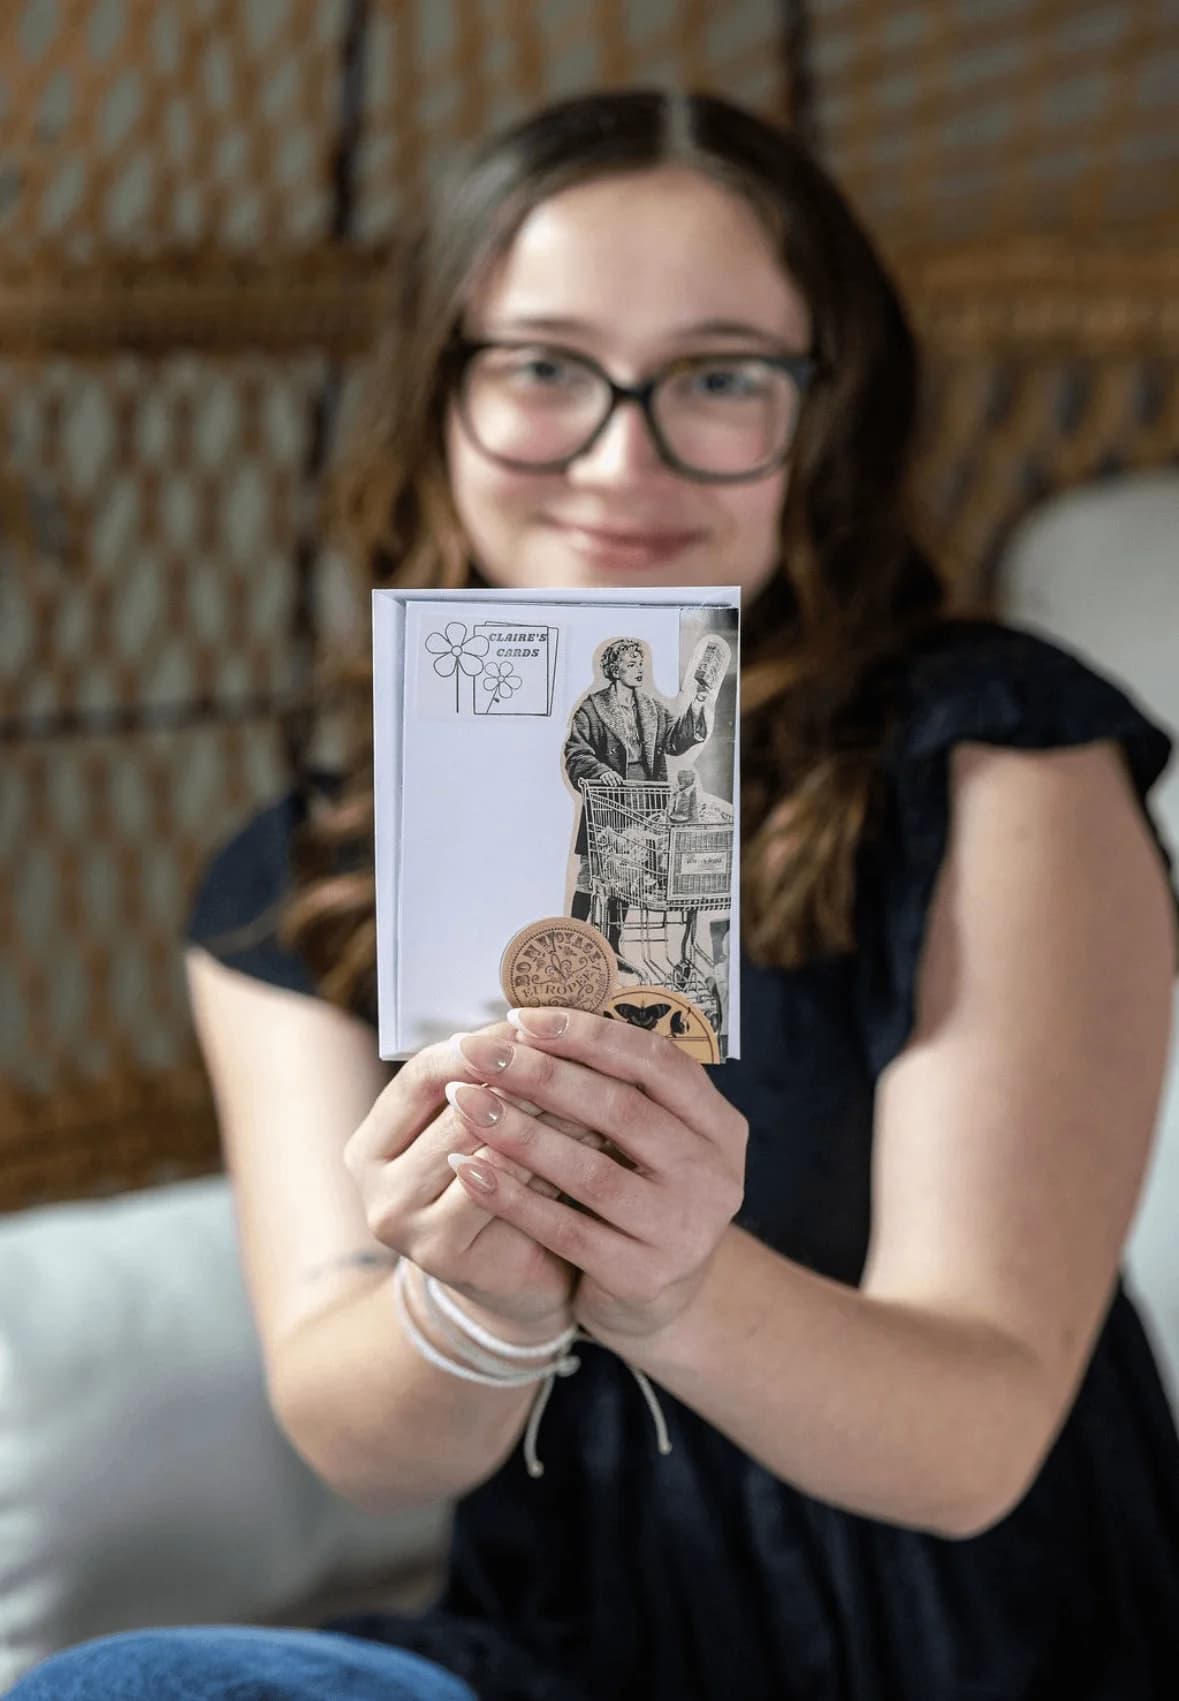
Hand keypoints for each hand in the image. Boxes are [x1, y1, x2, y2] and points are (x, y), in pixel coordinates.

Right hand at [343, 1022, 600, 1337]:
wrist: (517, 1281)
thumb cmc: (504, 1188)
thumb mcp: (483, 1132)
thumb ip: (491, 1086)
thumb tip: (536, 1016)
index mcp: (371, 1142)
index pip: (422, 1072)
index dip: (483, 1046)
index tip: (538, 1024)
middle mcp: (373, 1184)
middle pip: (455, 1106)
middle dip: (523, 1076)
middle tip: (579, 1051)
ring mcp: (401, 1222)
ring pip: (483, 1145)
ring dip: (544, 1112)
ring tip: (596, 1088)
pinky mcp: (440, 1253)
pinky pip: (504, 1189)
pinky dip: (550, 1157)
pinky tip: (593, 1139)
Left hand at [445, 1008, 747, 1342]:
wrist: (656, 1299)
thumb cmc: (639, 1193)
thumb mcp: (653, 1140)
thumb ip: (617, 1087)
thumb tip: (532, 1020)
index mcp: (719, 1126)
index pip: (656, 1061)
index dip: (587, 1035)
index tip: (519, 1018)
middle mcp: (713, 1175)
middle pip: (619, 1109)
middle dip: (539, 1074)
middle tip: (476, 1052)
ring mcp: (683, 1230)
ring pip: (589, 1170)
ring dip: (517, 1131)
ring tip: (464, 1102)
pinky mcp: (643, 1276)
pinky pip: (565, 1229)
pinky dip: (511, 1195)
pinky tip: (468, 1168)